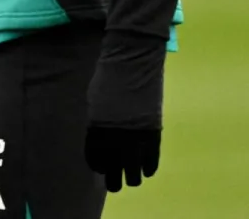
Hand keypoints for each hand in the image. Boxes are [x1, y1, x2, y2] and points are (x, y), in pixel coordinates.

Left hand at [84, 30, 167, 191]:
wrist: (132, 63)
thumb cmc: (109, 78)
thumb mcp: (95, 101)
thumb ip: (97, 123)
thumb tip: (101, 140)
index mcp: (96, 127)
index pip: (95, 158)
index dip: (98, 166)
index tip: (100, 170)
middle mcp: (115, 137)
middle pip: (114, 170)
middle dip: (113, 179)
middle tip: (113, 185)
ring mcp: (135, 136)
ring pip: (134, 170)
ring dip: (132, 177)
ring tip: (131, 180)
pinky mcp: (153, 132)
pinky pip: (151, 160)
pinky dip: (148, 167)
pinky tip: (145, 170)